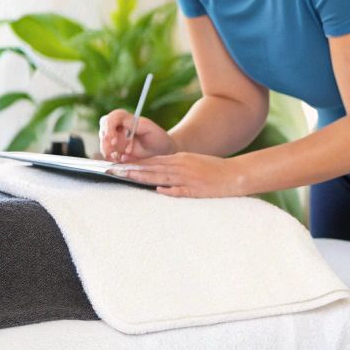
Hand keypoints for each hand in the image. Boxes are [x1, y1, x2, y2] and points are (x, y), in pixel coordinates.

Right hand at [98, 109, 176, 161]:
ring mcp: (115, 139)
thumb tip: (121, 127)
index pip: (112, 118)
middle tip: (114, 151)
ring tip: (121, 157)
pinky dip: (112, 158)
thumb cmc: (157, 137)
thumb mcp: (148, 128)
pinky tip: (122, 160)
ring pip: (103, 144)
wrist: (161, 151)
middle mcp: (117, 127)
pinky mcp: (115, 150)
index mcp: (126, 118)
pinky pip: (107, 154)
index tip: (112, 139)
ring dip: (109, 151)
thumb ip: (133, 125)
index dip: (108, 127)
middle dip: (106, 142)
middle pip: (103, 131)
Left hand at [108, 153, 249, 197]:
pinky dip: (170, 190)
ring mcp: (188, 178)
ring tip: (127, 177)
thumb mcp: (193, 163)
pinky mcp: (197, 189)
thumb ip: (176, 168)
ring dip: (144, 177)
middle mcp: (181, 166)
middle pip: (152, 168)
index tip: (118, 165)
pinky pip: (181, 190)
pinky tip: (158, 190)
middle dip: (132, 169)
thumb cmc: (214, 170)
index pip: (152, 161)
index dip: (134, 163)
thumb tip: (159, 179)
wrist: (236, 174)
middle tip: (113, 170)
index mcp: (180, 159)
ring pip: (162, 177)